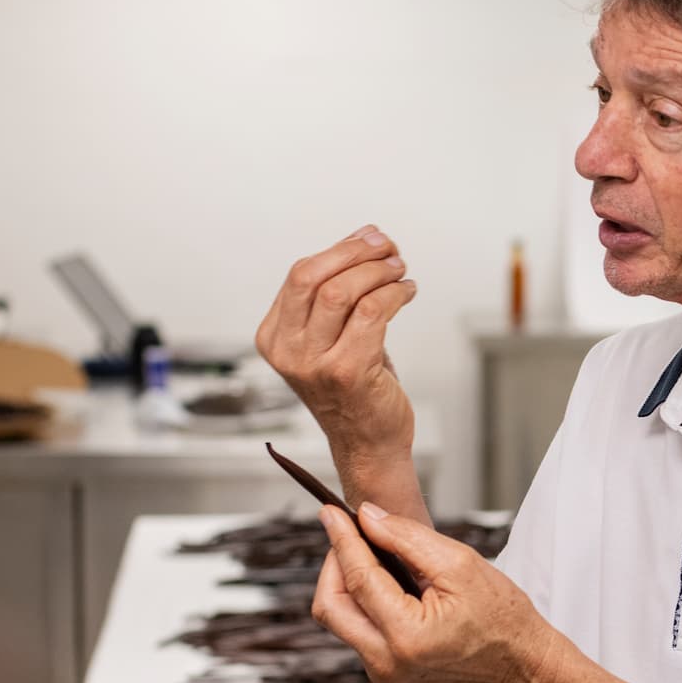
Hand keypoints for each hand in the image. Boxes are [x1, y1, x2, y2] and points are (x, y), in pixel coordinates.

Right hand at [256, 226, 418, 459]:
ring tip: (399, 269)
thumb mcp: (332, 338)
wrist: (368, 444)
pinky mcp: (347, 371)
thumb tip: (363, 238)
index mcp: (274, 337)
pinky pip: (373, 312)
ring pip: (343, 291)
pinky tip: (407, 291)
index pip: (300, 275)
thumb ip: (336, 293)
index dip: (339, 249)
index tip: (370, 238)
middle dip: (356, 253)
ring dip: (378, 271)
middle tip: (387, 247)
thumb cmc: (354, 388)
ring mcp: (314, 363)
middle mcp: (287, 350)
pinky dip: (395, 293)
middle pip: (315, 276)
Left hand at [311, 503, 558, 682]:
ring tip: (371, 551)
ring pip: (337, 617)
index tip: (329, 512)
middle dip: (335, 563)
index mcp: (406, 636)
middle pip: (330, 605)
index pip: (358, 579)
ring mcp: (382, 671)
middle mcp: (385, 661)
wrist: (519, 662)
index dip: (342, 540)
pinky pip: (354, 627)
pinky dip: (360, 598)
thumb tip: (367, 517)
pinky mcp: (384, 670)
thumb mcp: (459, 564)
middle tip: (350, 531)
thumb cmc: (501, 616)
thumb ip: (407, 537)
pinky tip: (382, 578)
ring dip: (346, 580)